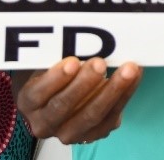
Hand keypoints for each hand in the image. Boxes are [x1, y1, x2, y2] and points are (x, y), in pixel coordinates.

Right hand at [16, 57, 142, 144]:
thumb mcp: (44, 62)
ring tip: (128, 69)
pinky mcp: (92, 135)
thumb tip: (78, 28)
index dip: (55, 79)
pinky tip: (134, 77)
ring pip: (91, 116)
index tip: (72, 62)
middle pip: (64, 107)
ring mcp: (68, 132)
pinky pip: (110, 119)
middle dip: (84, 84)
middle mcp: (44, 123)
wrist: (54, 102)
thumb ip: (56, 52)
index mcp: (29, 102)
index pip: (38, 93)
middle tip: (100, 63)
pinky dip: (125, 96)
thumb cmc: (50, 73)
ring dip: (113, 91)